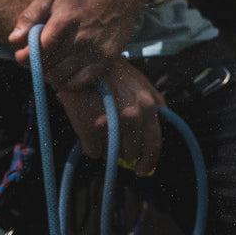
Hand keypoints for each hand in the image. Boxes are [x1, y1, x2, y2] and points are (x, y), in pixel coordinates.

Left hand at [9, 0, 142, 88]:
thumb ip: (30, 16)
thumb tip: (14, 40)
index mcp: (65, 21)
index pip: (37, 51)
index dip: (24, 57)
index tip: (22, 54)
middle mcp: (81, 39)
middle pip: (47, 66)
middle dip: (35, 64)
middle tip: (37, 58)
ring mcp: (96, 51)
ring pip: (62, 78)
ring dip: (50, 74)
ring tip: (51, 64)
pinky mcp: (107, 60)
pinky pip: (80, 83)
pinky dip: (68, 82)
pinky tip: (66, 70)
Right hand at [54, 58, 164, 174]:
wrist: (81, 63)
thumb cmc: (113, 75)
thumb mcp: (142, 86)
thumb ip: (154, 109)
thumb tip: (154, 139)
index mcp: (149, 106)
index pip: (154, 145)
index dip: (148, 162)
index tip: (141, 171)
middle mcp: (133, 116)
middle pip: (131, 153)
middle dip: (122, 149)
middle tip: (113, 135)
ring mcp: (111, 124)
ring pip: (111, 154)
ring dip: (105, 146)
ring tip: (99, 124)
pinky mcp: (90, 129)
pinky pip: (92, 152)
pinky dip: (89, 144)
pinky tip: (86, 126)